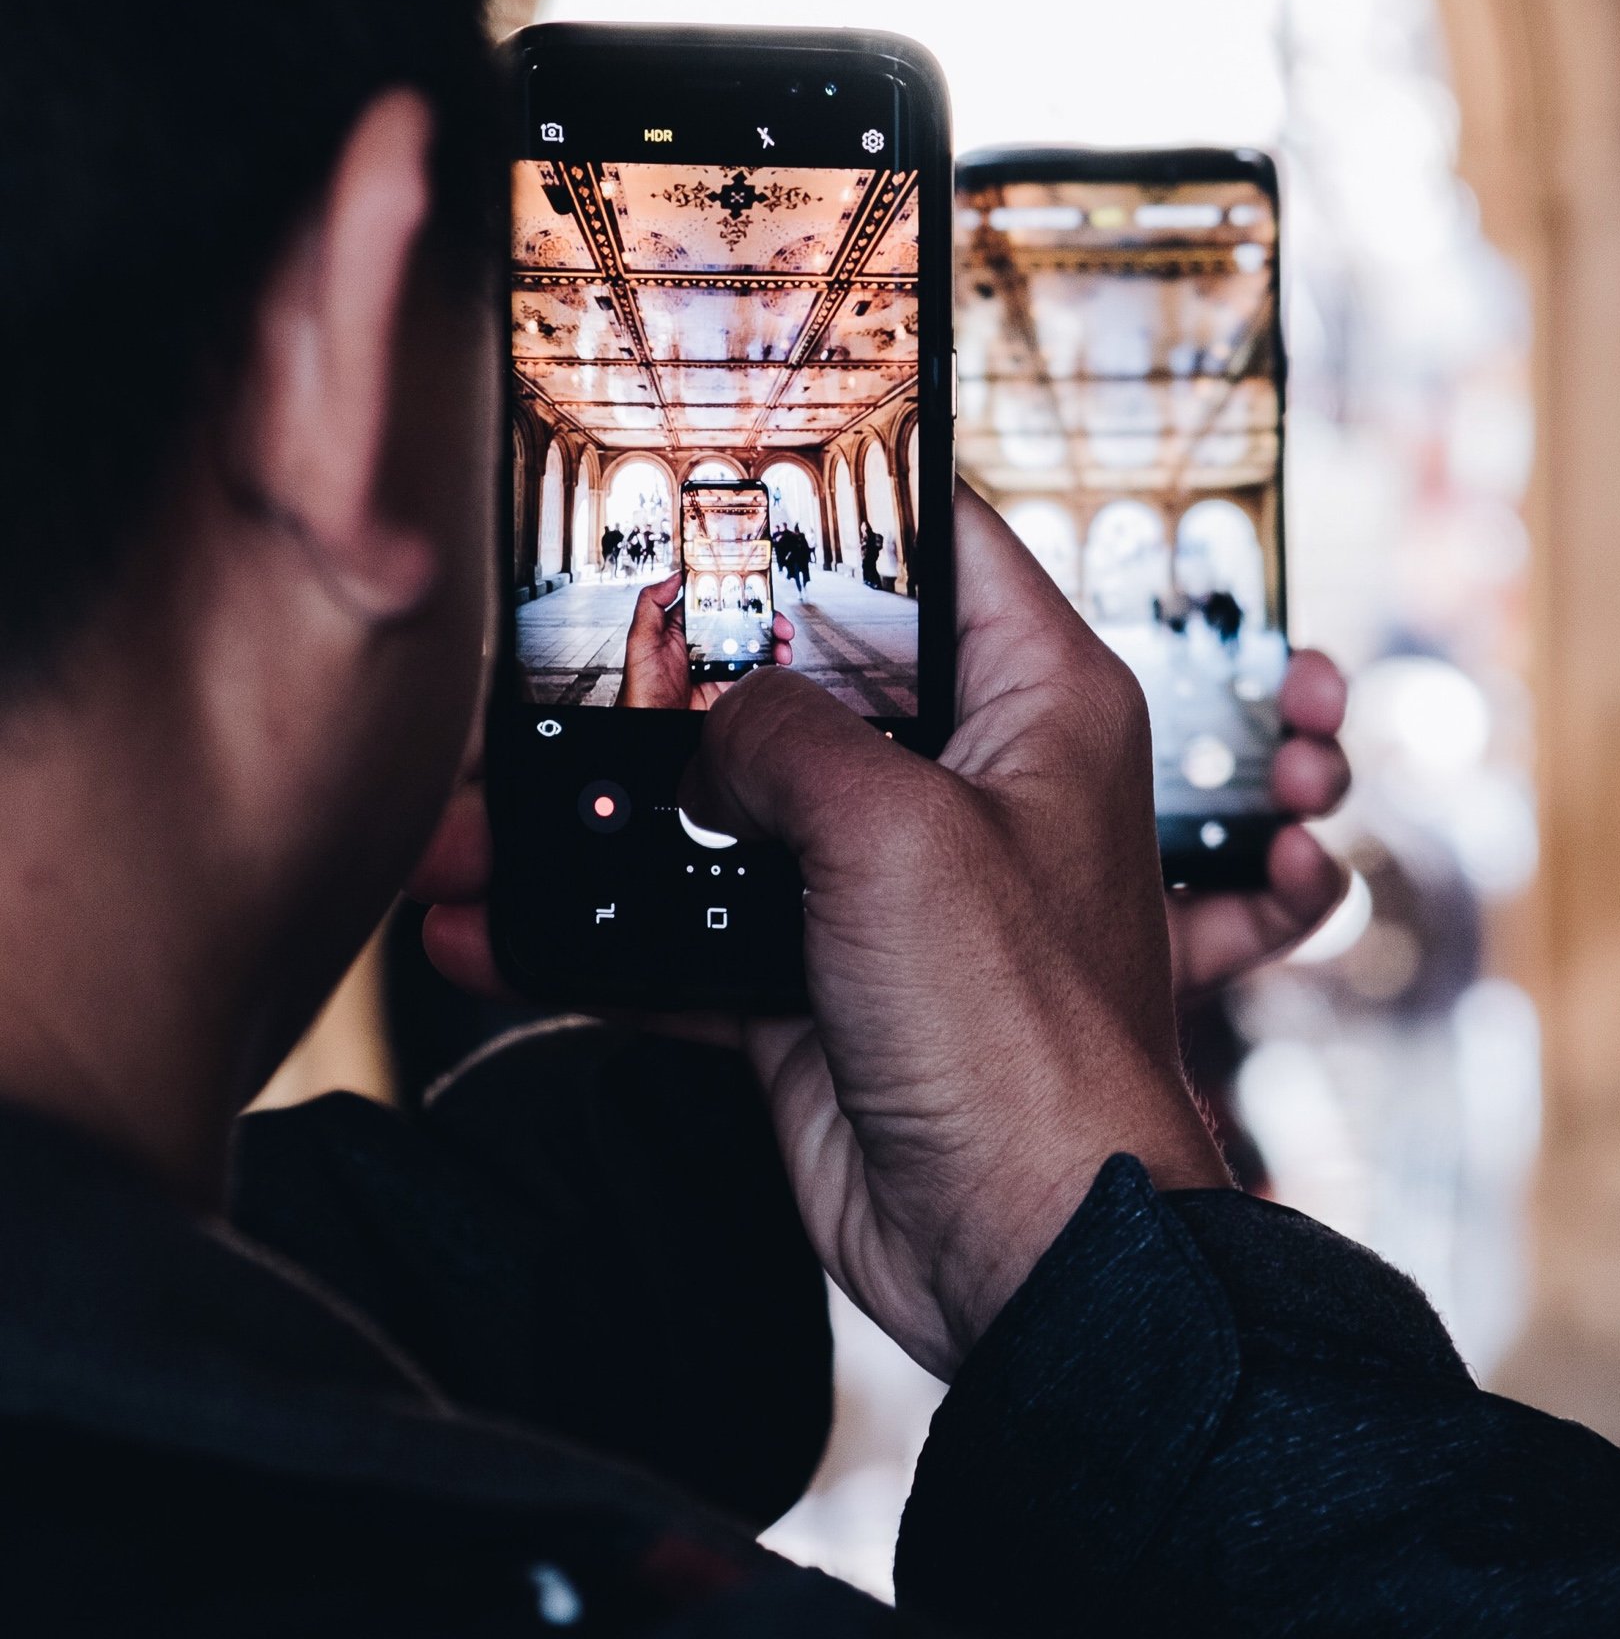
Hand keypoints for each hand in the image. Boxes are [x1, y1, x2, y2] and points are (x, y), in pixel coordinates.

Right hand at [410, 491, 1350, 1376]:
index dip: (847, 495)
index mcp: (1037, 705)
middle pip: (802, 674)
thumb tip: (715, 717)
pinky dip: (595, 929)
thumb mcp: (901, 835)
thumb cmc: (1027, 1039)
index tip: (735, 465)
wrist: (1027, 1252)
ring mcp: (881, 880)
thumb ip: (787, 738)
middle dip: (675, 669)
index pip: (943, 543)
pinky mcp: (813, 977)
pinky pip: (687, 927)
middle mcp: (961, 779)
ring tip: (483, 806)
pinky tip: (491, 924)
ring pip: (724, 805)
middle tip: (563, 643)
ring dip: (605, 813)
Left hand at [614, 570, 792, 710]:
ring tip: (784, 642)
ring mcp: (721, 665)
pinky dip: (774, 664)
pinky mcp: (732, 686)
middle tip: (778, 621)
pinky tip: (778, 661)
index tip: (754, 586)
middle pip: (742, 621)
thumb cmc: (642, 690)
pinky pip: (757, 671)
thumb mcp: (640, 641)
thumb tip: (675, 576)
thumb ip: (652, 605)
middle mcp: (706, 645)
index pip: (715, 603)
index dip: (736, 593)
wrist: (657, 731)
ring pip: (755, 644)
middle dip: (765, 616)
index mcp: (686, 629)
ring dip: (774, 639)